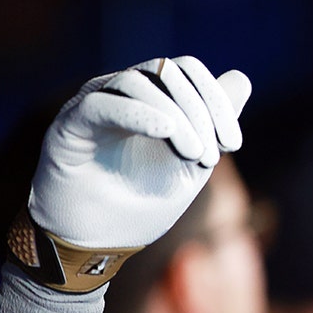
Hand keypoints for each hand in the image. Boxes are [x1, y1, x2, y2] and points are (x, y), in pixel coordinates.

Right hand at [29, 56, 250, 249]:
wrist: (99, 242)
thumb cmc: (142, 204)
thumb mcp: (192, 162)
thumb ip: (214, 123)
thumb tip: (242, 79)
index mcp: (151, 99)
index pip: (188, 71)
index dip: (216, 100)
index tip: (233, 144)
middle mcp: (121, 93)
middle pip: (169, 70)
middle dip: (200, 109)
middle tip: (212, 157)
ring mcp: (94, 103)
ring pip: (139, 82)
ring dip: (177, 118)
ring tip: (193, 156)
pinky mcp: (71, 123)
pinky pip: (104, 102)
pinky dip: (141, 113)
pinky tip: (165, 133)